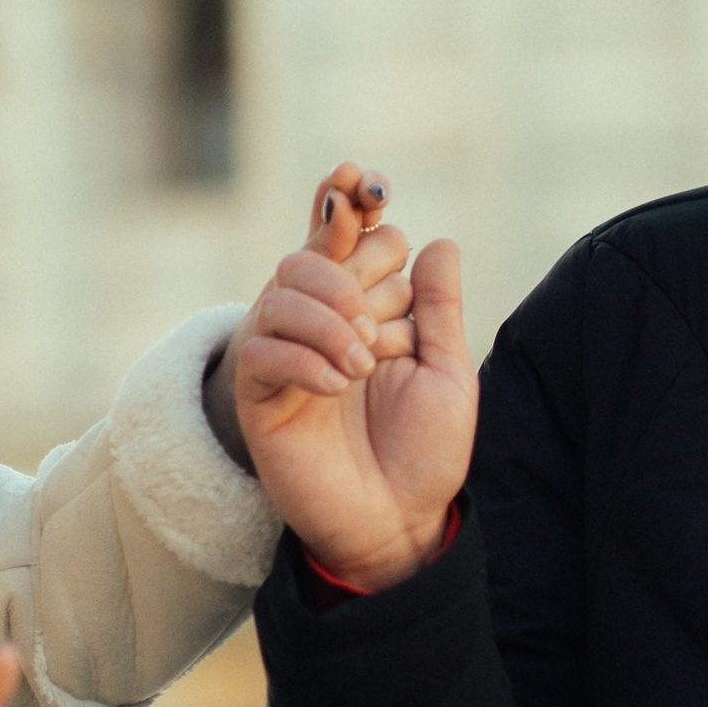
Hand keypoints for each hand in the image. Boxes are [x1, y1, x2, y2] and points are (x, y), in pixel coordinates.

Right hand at [219, 161, 476, 591]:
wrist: (400, 522)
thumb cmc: (424, 451)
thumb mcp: (446, 371)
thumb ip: (437, 308)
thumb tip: (437, 241)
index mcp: (362, 309)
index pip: (346, 236)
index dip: (351, 201)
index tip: (368, 183)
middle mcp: (317, 323)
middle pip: (311, 253)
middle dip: (354, 274)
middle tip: (383, 330)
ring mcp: (284, 356)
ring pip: (281, 291)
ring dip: (330, 317)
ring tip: (365, 365)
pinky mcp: (261, 398)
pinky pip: (264, 352)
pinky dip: (306, 360)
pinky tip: (340, 385)